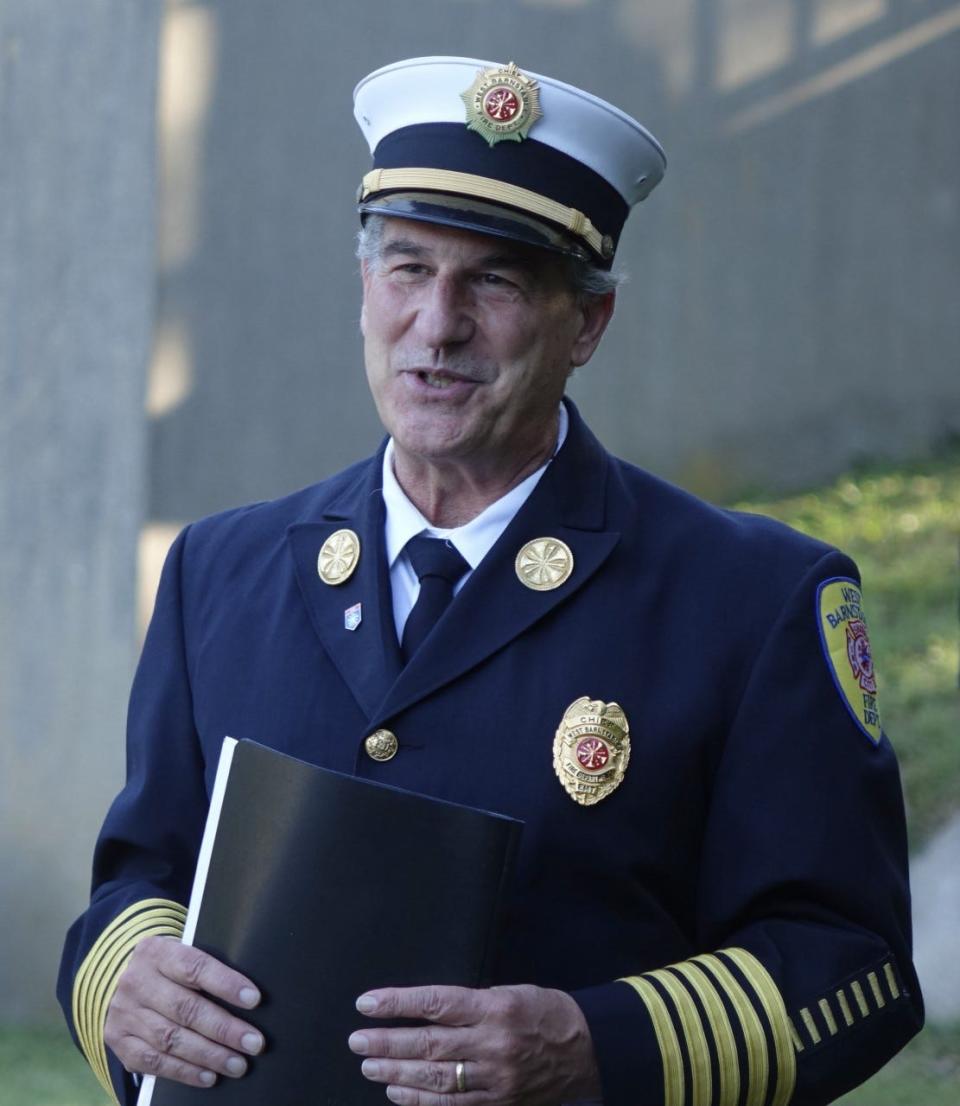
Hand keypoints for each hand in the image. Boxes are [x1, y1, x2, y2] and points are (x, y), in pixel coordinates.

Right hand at [104, 935, 264, 1087]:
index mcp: (156, 952)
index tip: (254, 999)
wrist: (122, 981)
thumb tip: (249, 998)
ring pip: (171, 1039)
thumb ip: (206, 971)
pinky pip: (154, 1062)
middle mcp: (136, 982)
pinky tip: (209, 1076)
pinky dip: (185, 1071)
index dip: (226, 984)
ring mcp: (124, 1013)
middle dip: (224, 1029)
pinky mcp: (119, 1041)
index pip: (195, 967)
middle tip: (253, 1042)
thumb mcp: (180, 956)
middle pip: (186, 1008)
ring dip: (209, 1055)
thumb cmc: (167, 969)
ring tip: (237, 1064)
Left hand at [348, 983, 600, 1104]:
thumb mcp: (511, 993)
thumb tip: (426, 1010)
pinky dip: (420, 1099)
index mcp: (494, 1008)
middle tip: (357, 1040)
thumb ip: (471, 1004)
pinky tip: (397, 1090)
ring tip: (368, 1064)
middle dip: (387, 1042)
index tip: (367, 1003)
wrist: (588, 1052)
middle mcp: (492, 1044)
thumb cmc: (545, 1013)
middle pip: (429, 1044)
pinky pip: (451, 1105)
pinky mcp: (497, 1104)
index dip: (398, 1003)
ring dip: (396, 1071)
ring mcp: (494, 1079)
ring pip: (434, 1078)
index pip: (435, 1003)